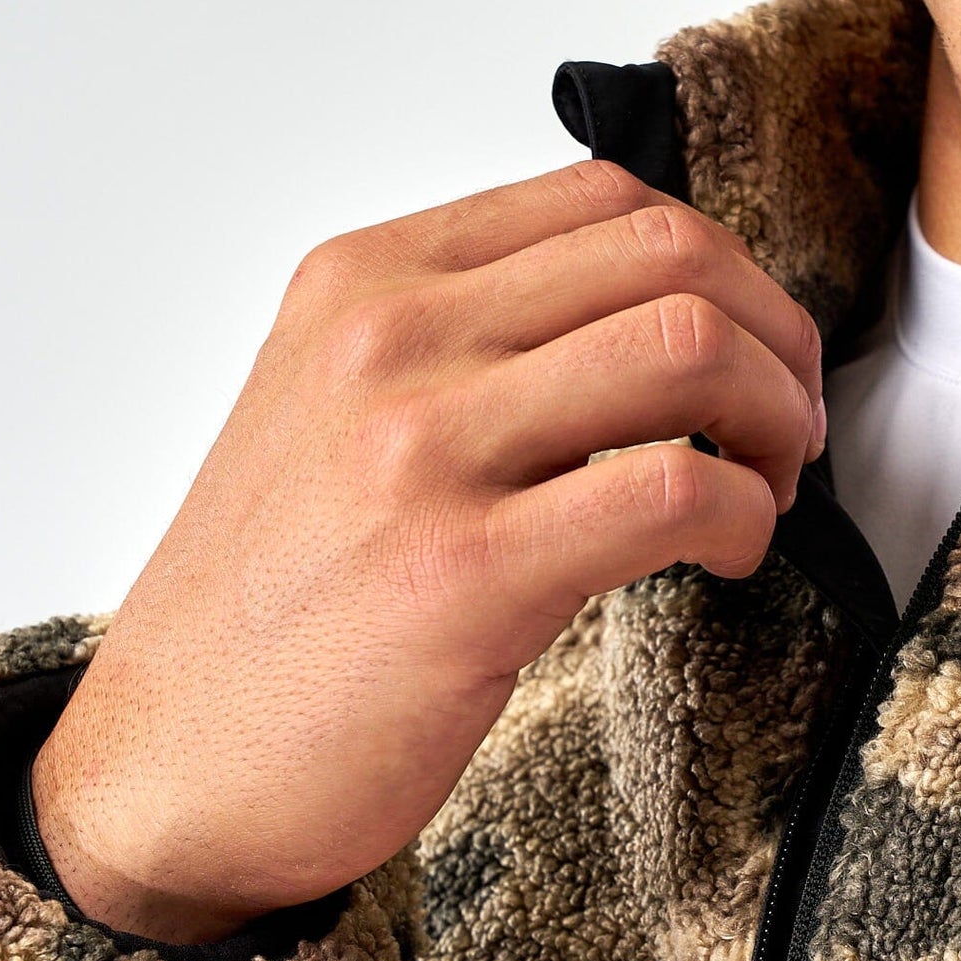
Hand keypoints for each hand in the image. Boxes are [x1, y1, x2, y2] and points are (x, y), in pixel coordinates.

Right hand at [32, 162, 824, 941]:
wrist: (171, 761)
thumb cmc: (278, 603)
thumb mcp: (335, 412)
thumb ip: (467, 344)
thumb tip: (649, 325)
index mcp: (366, 280)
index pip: (605, 198)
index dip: (724, 269)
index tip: (751, 348)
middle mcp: (389, 337)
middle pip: (670, 256)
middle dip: (775, 337)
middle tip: (788, 424)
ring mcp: (420, 448)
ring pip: (687, 351)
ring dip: (773, 420)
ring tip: (766, 487)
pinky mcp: (464, 572)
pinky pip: (673, 493)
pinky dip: (746, 517)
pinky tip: (731, 554)